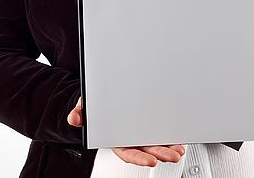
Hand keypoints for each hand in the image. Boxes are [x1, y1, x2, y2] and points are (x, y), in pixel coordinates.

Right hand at [67, 97, 184, 165]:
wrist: (101, 93)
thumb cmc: (94, 104)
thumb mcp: (85, 106)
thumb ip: (80, 112)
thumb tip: (74, 118)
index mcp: (115, 138)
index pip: (128, 151)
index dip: (140, 158)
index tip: (151, 160)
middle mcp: (128, 137)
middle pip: (145, 149)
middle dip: (160, 154)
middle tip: (172, 156)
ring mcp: (138, 130)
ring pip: (154, 142)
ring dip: (167, 147)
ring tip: (178, 150)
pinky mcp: (146, 120)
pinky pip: (158, 130)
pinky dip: (168, 135)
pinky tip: (177, 138)